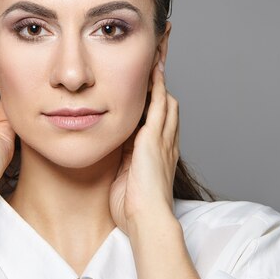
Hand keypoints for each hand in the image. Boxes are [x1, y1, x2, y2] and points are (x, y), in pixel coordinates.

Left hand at [109, 61, 179, 233]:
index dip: (155, 102)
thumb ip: (123, 160)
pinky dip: (157, 86)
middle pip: (167, 105)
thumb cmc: (133, 208)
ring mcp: (162, 140)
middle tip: (156, 62)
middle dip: (162, 84)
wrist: (146, 220)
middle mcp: (165, 143)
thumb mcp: (125, 177)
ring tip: (157, 58)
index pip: (158, 120)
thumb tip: (112, 148)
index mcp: (158, 153)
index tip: (149, 86)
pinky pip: (160, 105)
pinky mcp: (154, 139)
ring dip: (161, 79)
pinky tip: (153, 70)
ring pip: (166, 101)